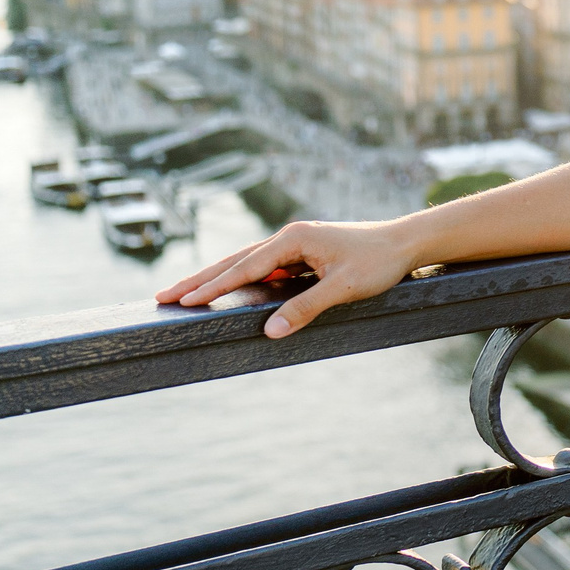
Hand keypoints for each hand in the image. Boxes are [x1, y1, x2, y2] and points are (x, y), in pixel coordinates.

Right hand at [155, 218, 420, 338]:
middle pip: (235, 261)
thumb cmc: (378, 262)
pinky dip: (241, 279)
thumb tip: (269, 332)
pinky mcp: (303, 253)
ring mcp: (295, 244)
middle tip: (163, 296)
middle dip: (200, 280)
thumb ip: (306, 308)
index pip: (244, 267)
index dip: (213, 286)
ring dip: (216, 278)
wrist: (406, 242)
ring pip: (247, 264)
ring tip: (184, 294)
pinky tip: (227, 291)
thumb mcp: (343, 288)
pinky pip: (264, 268)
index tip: (183, 301)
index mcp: (294, 239)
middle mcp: (289, 237)